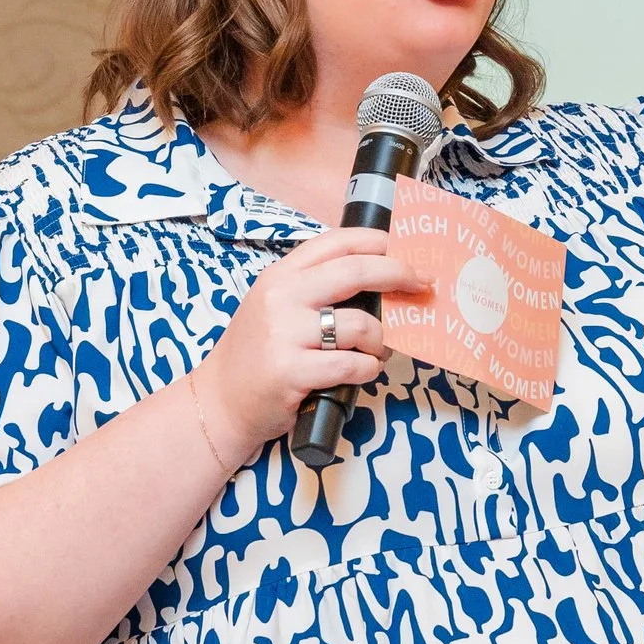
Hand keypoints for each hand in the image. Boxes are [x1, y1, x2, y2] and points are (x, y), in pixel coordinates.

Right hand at [197, 225, 419, 461]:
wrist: (220, 401)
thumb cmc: (256, 355)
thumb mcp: (275, 307)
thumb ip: (314, 289)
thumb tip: (378, 277)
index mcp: (280, 276)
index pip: (336, 242)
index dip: (378, 242)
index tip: (407, 251)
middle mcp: (281, 298)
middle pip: (357, 271)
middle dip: (399, 275)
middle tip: (423, 285)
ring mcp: (285, 334)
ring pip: (361, 325)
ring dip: (381, 340)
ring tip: (377, 351)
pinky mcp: (292, 371)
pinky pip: (352, 365)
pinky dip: (368, 369)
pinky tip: (363, 372)